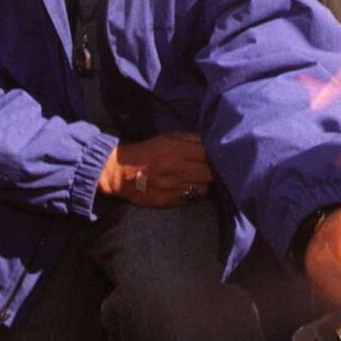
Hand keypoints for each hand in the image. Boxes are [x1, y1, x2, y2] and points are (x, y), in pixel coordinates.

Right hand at [98, 131, 212, 207]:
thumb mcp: (166, 138)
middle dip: (214, 170)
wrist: (119, 173)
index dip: (217, 155)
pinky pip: (191, 199)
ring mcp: (172, 187)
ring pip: (204, 187)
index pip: (208, 154)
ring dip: (205, 183)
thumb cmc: (146, 152)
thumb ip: (190, 139)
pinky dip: (194, 193)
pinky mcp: (168, 201)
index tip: (220, 154)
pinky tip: (189, 187)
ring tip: (201, 178)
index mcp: (175, 150)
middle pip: (210, 173)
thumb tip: (211, 140)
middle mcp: (176, 169)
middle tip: (215, 168)